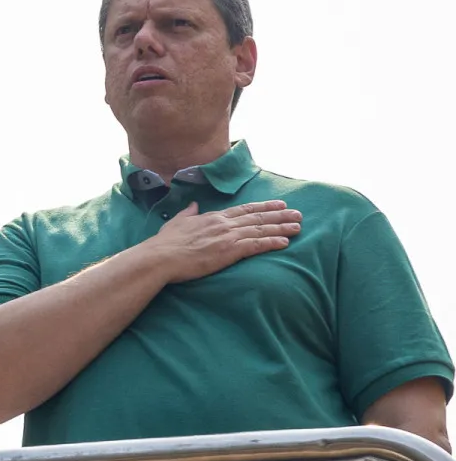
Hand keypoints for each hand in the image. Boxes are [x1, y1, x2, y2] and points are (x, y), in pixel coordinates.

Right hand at [143, 201, 300, 283]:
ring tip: (297, 227)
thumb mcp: (176, 222)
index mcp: (213, 217)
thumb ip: (188, 213)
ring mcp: (228, 236)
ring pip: (261, 230)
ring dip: (281, 228)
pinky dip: (271, 242)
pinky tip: (284, 242)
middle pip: (258, 217)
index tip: (279, 204)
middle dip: (280, 215)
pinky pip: (256, 245)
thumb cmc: (165, 243)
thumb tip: (193, 205)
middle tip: (298, 213)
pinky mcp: (229, 251)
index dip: (263, 206)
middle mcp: (224, 224)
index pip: (244, 209)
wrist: (161, 257)